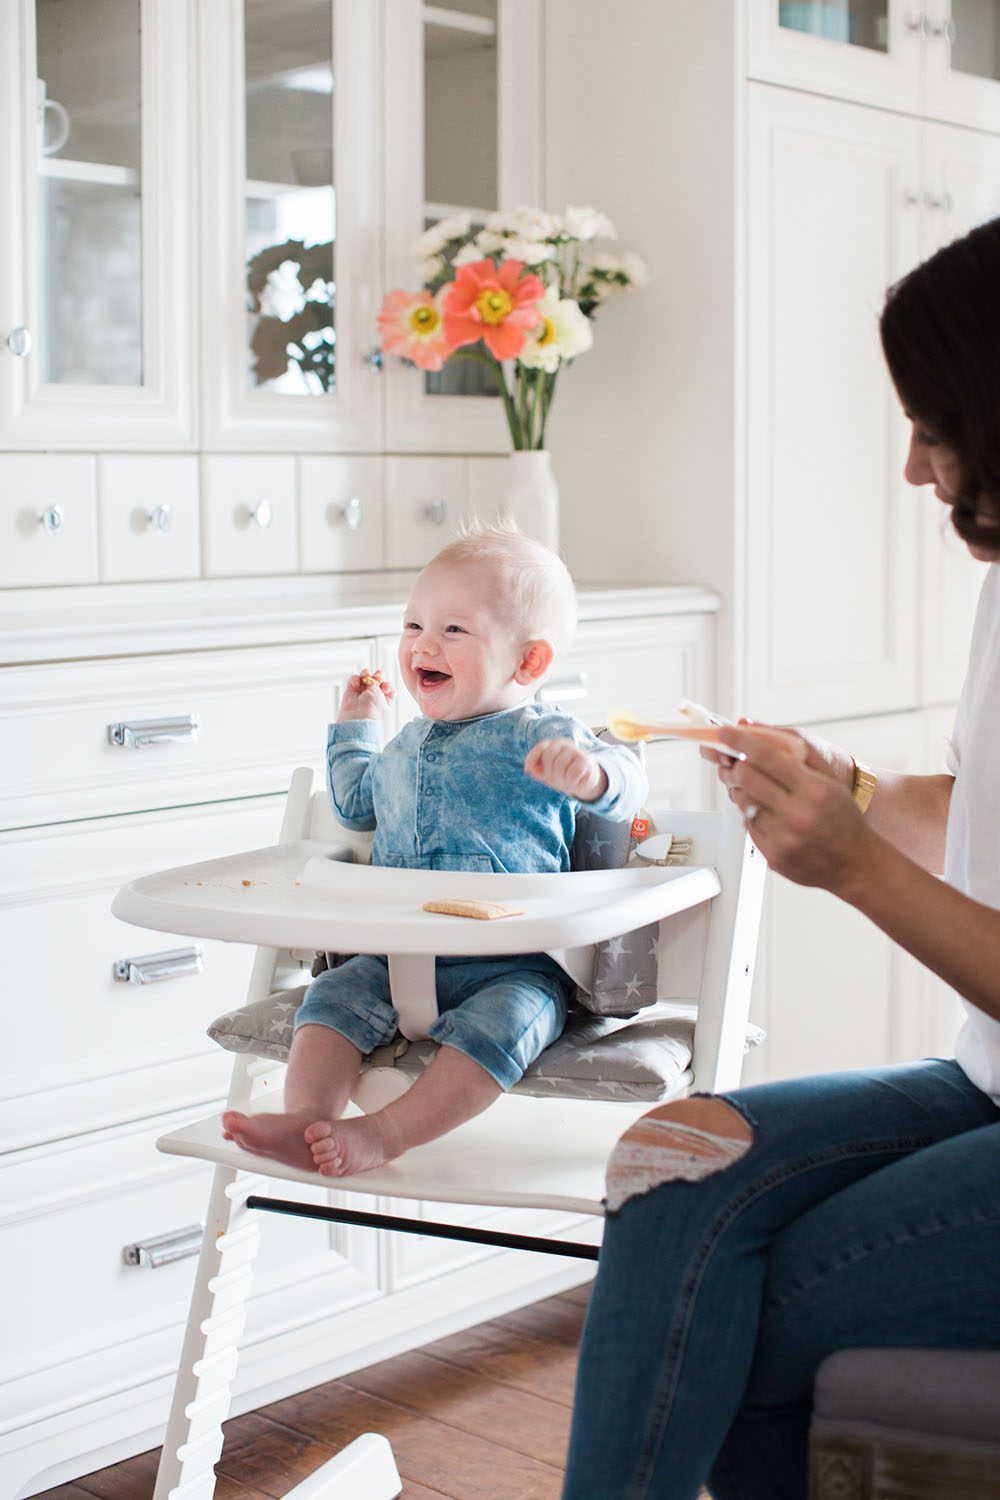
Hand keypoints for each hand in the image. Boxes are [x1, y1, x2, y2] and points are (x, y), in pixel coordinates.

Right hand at [339, 668, 393, 721]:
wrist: (357, 716)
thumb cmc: (373, 710)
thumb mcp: (383, 696)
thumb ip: (382, 685)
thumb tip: (376, 679)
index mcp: (384, 700)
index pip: (388, 687)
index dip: (387, 684)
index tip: (385, 688)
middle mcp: (373, 695)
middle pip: (377, 679)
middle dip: (378, 676)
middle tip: (378, 678)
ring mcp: (362, 692)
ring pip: (365, 676)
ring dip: (367, 674)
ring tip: (366, 677)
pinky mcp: (351, 690)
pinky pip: (353, 679)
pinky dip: (355, 679)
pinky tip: (356, 685)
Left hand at [524, 738, 608, 802]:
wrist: (586, 781)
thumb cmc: (564, 775)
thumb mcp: (548, 774)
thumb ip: (538, 771)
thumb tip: (530, 770)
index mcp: (554, 745)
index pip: (541, 747)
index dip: (532, 758)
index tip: (527, 770)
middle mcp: (565, 745)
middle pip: (549, 756)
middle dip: (549, 771)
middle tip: (555, 779)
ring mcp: (577, 751)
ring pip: (561, 764)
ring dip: (561, 777)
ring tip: (566, 780)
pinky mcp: (587, 760)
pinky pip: (573, 772)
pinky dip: (572, 781)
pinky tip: (576, 781)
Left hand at [714, 723, 872, 893]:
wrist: (855, 864)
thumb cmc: (843, 819)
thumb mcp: (830, 780)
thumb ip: (798, 754)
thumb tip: (760, 732)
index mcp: (813, 790)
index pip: (766, 757)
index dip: (740, 740)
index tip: (725, 732)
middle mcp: (797, 814)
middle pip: (746, 778)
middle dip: (737, 766)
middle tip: (739, 763)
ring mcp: (783, 838)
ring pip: (743, 802)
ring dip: (744, 791)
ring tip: (760, 791)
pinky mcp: (773, 856)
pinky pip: (748, 826)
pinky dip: (752, 815)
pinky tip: (769, 815)